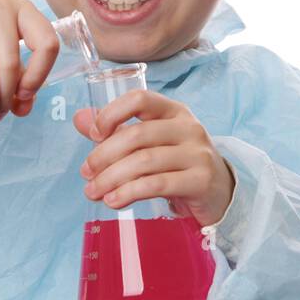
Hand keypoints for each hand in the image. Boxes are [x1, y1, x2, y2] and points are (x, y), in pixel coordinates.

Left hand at [73, 90, 235, 227]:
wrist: (219, 193)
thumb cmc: (178, 165)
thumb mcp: (151, 143)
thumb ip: (116, 130)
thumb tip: (80, 118)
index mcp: (174, 111)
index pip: (140, 99)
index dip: (112, 112)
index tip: (93, 134)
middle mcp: (189, 127)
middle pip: (137, 135)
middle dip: (104, 155)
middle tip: (86, 173)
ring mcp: (197, 153)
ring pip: (144, 161)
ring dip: (112, 178)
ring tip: (94, 192)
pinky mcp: (201, 180)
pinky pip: (157, 184)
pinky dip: (129, 193)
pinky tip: (114, 200)